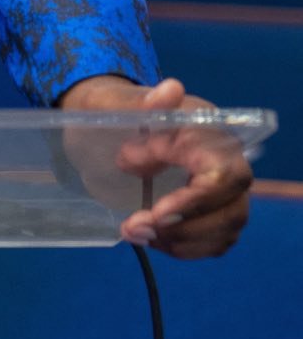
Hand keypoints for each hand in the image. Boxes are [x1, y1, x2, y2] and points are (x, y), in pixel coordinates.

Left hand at [58, 75, 251, 258]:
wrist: (106, 121)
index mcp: (207, 129)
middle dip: (184, 228)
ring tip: (136, 234)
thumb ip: (142, 103)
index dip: (194, 200)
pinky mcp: (214, 210)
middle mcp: (224, 159)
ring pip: (227, 228)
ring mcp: (222, 188)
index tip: (155, 214)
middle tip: (134, 228)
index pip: (221, 174)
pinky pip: (217, 240)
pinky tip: (153, 240)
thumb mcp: (114, 104)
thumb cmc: (111, 110)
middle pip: (232, 208)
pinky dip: (187, 249)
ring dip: (182, 242)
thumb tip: (170, 90)